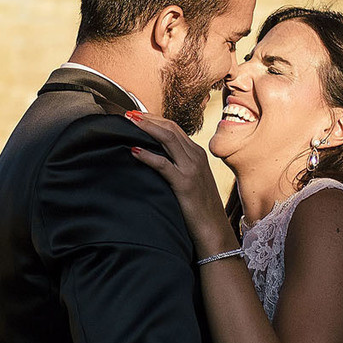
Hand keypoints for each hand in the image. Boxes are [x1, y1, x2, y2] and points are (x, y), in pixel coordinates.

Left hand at [125, 111, 237, 256]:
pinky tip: (134, 151)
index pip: (174, 128)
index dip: (155, 119)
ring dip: (146, 128)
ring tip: (129, 122)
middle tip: (128, 112)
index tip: (137, 115)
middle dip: (148, 118)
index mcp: (197, 154)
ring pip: (167, 139)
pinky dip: (148, 155)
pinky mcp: (185, 183)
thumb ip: (179, 167)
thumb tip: (158, 159)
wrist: (213, 230)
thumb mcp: (192, 181)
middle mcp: (196, 156)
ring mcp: (192, 168)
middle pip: (170, 128)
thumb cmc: (199, 208)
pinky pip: (164, 164)